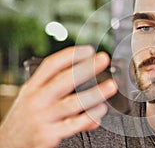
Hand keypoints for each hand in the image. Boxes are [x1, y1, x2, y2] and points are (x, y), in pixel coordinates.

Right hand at [0, 46, 117, 147]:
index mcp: (33, 87)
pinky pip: (73, 125)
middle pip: (63, 80)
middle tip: (103, 60)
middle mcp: (36, 100)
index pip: (51, 65)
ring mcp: (42, 117)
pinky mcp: (48, 134)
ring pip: (72, 103)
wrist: (7, 145)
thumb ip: (61, 97)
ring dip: (94, 94)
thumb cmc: (26, 119)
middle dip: (86, 68)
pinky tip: (100, 111)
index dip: (71, 56)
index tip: (88, 50)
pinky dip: (89, 117)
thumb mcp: (36, 102)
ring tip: (110, 86)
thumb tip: (90, 98)